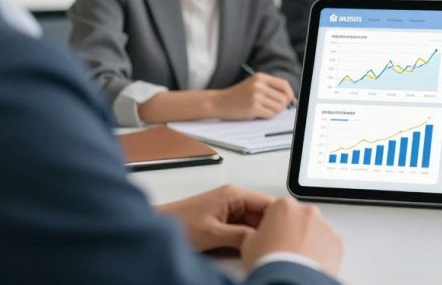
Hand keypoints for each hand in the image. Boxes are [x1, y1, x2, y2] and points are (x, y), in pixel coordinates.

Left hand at [157, 184, 272, 250]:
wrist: (157, 226)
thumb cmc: (178, 223)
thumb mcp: (213, 233)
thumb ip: (240, 235)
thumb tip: (261, 240)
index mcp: (234, 194)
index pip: (268, 203)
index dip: (278, 219)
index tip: (284, 234)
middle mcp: (234, 198)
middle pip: (262, 213)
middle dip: (267, 228)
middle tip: (272, 245)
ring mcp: (228, 207)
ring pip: (253, 221)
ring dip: (257, 234)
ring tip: (260, 247)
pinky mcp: (223, 217)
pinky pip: (243, 226)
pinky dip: (247, 236)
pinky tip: (248, 246)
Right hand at [212, 73, 294, 119]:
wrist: (218, 102)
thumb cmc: (237, 95)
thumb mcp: (253, 84)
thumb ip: (270, 88)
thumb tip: (290, 98)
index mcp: (260, 77)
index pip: (284, 84)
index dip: (289, 94)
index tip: (290, 100)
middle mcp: (259, 85)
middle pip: (283, 98)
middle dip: (281, 105)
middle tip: (271, 107)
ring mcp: (256, 96)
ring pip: (278, 107)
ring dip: (273, 111)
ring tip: (263, 109)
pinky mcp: (253, 107)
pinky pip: (270, 115)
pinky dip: (267, 116)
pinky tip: (258, 113)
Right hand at [242, 198, 342, 276]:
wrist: (289, 280)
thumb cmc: (270, 261)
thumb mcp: (249, 243)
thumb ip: (254, 232)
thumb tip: (256, 236)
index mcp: (284, 205)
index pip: (278, 209)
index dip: (274, 224)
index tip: (272, 237)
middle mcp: (307, 211)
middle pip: (299, 218)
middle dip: (293, 230)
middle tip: (284, 250)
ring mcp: (324, 226)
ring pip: (316, 230)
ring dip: (309, 241)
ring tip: (297, 259)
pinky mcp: (336, 242)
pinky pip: (328, 244)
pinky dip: (322, 252)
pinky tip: (309, 264)